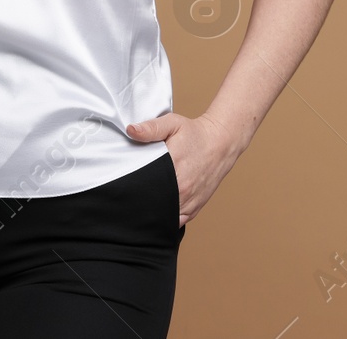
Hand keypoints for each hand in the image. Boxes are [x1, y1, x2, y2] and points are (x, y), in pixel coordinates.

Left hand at [126, 112, 242, 227]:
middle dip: (142, 202)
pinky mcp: (195, 207)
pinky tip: (158, 212)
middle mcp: (182, 189)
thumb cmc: (195, 134)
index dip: (133, 189)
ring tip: (143, 205)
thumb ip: (150, 128)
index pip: (146, 187)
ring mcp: (189, 201)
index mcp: (173, 168)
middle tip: (131, 196)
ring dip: (154, 213)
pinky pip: (178, 221)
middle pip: (154, 204)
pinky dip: (167, 219)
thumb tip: (131, 130)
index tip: (125, 187)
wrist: (221, 143)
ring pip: (165, 217)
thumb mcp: (172, 124)